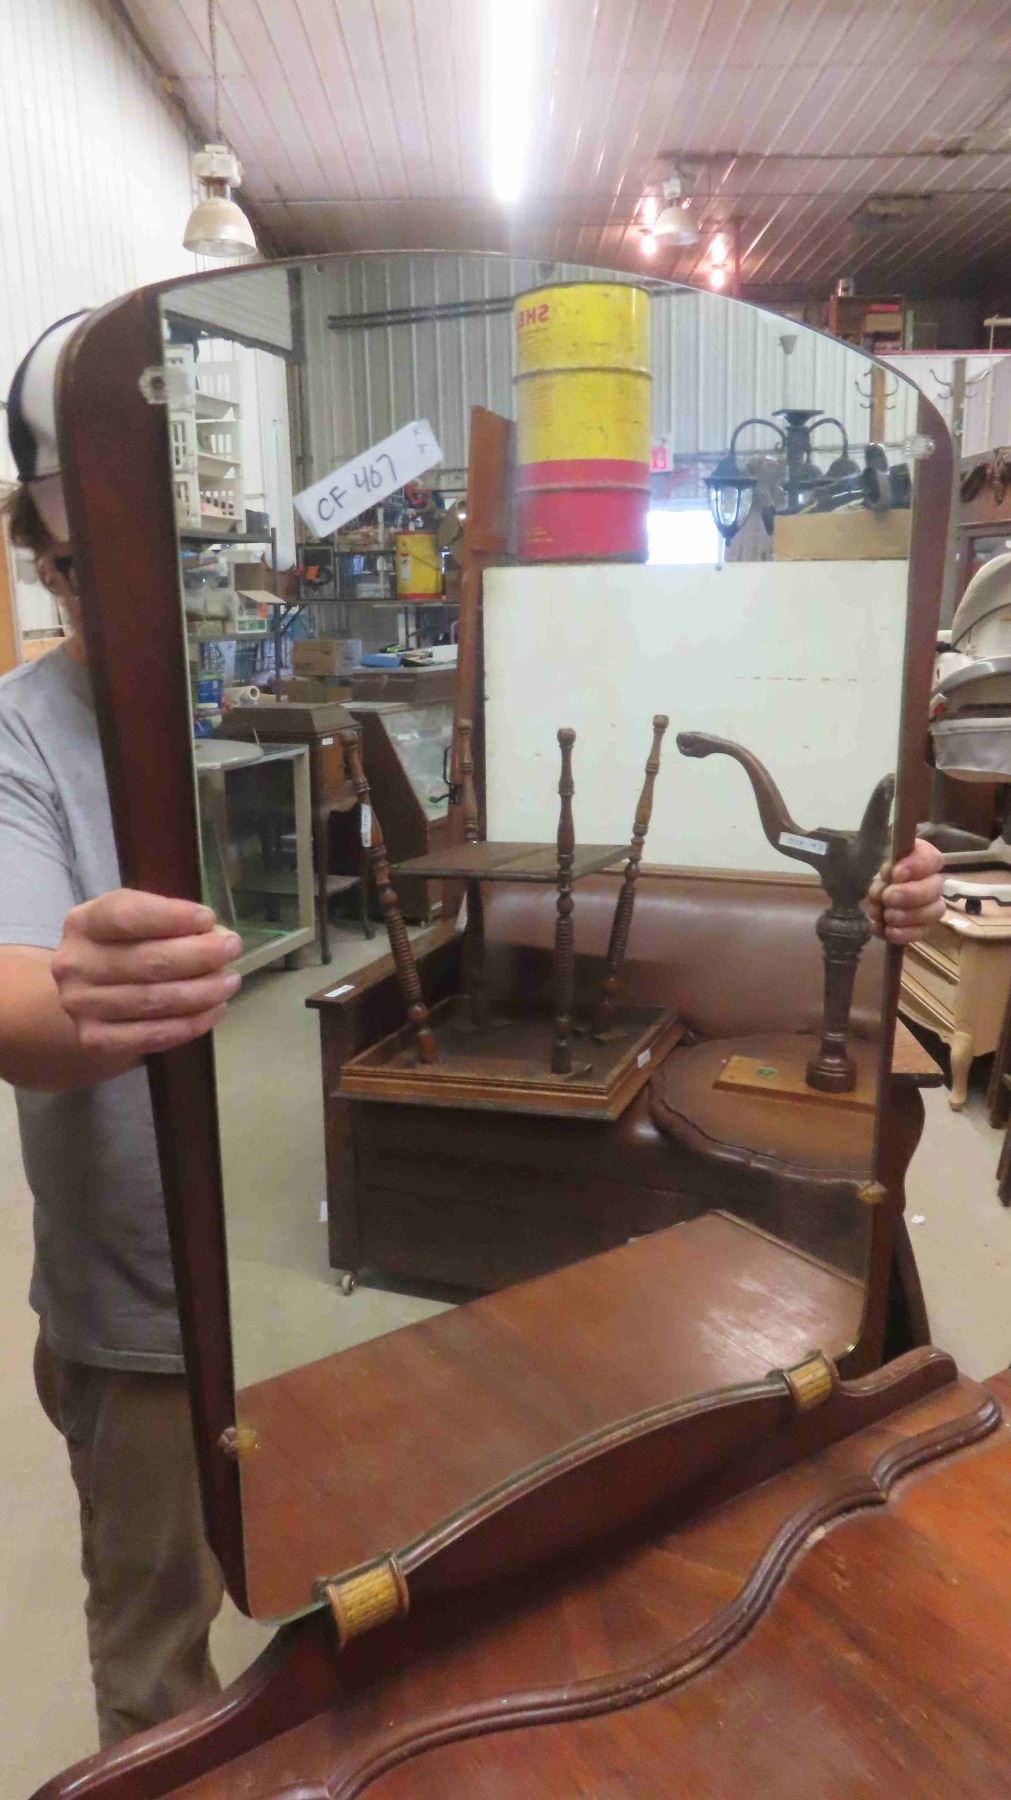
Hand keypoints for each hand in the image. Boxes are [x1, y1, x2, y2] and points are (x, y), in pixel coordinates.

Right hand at [52, 889, 241, 1059]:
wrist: (88, 999)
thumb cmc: (122, 950)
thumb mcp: (134, 924)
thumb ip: (169, 922)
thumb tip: (216, 935)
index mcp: (84, 923)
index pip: (126, 915)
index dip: (172, 917)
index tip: (208, 919)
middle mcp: (75, 964)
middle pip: (147, 961)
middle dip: (200, 955)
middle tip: (231, 949)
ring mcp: (82, 1005)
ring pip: (155, 1000)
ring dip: (203, 992)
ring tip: (230, 981)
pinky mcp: (96, 1040)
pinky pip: (153, 1035)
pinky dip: (191, 1024)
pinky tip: (214, 1011)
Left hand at [867, 838, 944, 944]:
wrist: (863, 899)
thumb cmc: (869, 875)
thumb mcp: (870, 862)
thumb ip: (885, 866)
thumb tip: (891, 873)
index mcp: (920, 859)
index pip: (932, 858)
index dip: (918, 866)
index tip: (896, 873)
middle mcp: (930, 881)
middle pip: (935, 887)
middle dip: (911, 894)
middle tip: (888, 897)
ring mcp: (930, 905)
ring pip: (934, 911)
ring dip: (908, 916)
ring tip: (886, 915)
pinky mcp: (922, 927)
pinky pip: (922, 932)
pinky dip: (905, 934)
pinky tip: (888, 931)